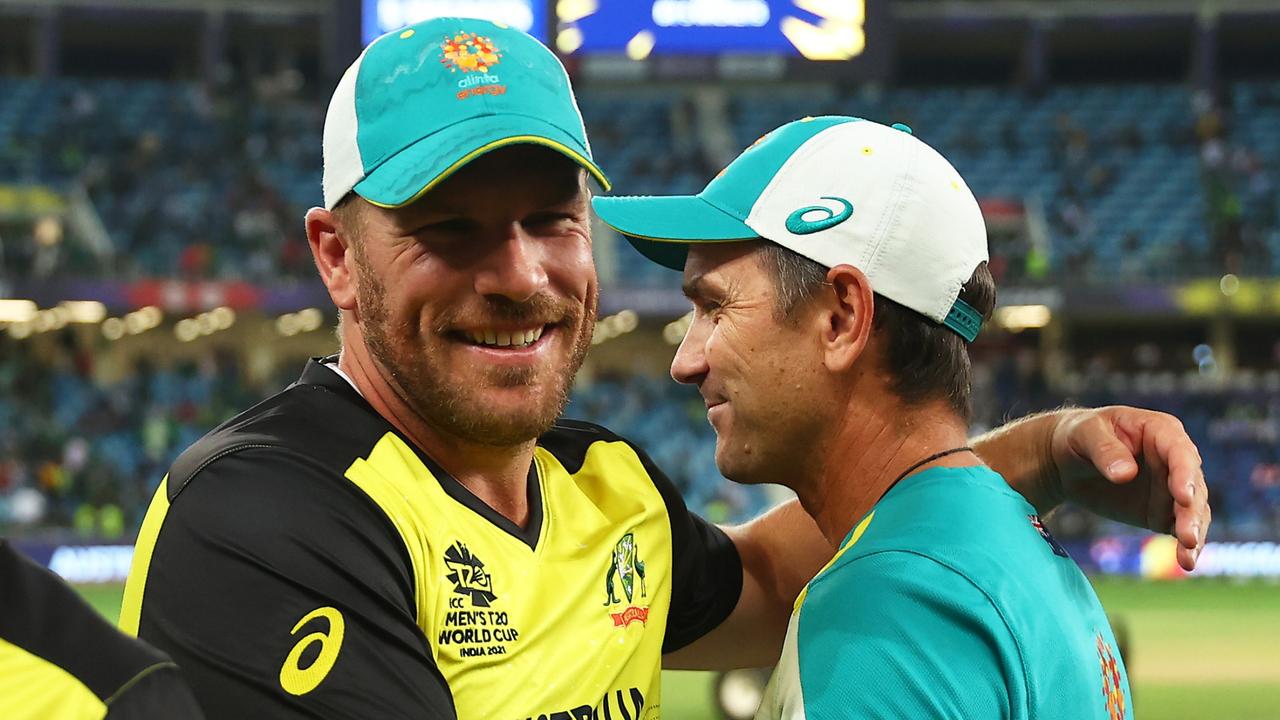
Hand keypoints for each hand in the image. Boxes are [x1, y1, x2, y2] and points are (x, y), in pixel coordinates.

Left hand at [1050, 406, 1209, 570]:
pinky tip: (1187, 562)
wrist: (1066, 461)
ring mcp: (1171, 487)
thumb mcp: (1085, 434)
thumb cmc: (1078, 436)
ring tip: (1187, 558)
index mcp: (1161, 431)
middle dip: (1191, 512)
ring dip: (1193, 533)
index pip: (1180, 452)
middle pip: (1193, 486)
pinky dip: (1186, 546)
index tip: (1182, 497)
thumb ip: (1105, 450)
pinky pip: (1180, 529)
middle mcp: (1174, 459)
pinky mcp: (1163, 511)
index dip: (1184, 474)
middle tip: (1188, 537)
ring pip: (1192, 511)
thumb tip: (1125, 473)